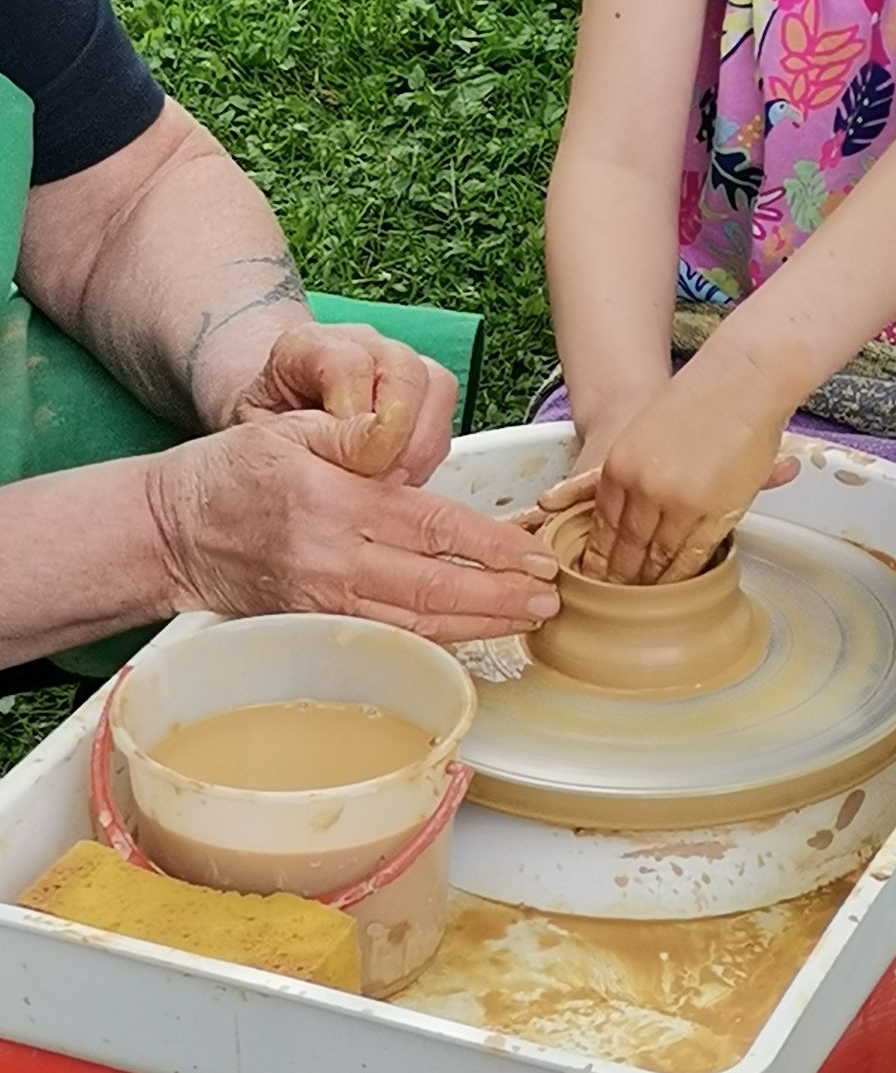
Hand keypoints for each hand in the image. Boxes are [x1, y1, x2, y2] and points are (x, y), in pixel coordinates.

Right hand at [146, 403, 559, 642]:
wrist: (170, 530)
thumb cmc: (235, 472)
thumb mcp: (290, 428)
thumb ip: (356, 437)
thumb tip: (408, 439)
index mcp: (339, 500)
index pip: (434, 527)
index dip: (491, 547)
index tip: (534, 558)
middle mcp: (335, 557)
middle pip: (435, 588)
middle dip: (500, 598)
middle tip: (549, 601)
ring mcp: (324, 600)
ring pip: (417, 624)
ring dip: (479, 626)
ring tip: (525, 623)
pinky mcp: (315, 625)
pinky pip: (387, 640)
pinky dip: (434, 644)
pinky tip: (469, 638)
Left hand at [232, 323, 458, 485]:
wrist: (274, 434)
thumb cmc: (265, 438)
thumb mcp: (262, 440)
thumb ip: (303, 440)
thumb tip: (360, 456)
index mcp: (306, 346)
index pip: (348, 365)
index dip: (354, 419)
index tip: (348, 459)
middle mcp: (359, 344)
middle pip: (405, 369)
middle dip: (397, 435)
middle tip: (374, 475)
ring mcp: (397, 364)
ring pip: (437, 387)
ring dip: (419, 445)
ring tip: (389, 479)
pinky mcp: (424, 392)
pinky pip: (447, 415)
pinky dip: (427, 453)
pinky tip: (400, 476)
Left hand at [584, 344, 796, 584]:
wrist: (740, 381)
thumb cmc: (697, 400)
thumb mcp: (642, 433)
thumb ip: (626, 471)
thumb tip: (606, 509)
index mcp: (618, 468)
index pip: (602, 526)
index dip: (598, 556)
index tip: (593, 575)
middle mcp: (642, 489)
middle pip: (625, 548)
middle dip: (617, 578)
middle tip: (611, 600)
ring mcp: (677, 504)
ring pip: (656, 558)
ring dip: (648, 583)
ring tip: (640, 603)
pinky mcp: (712, 513)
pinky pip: (691, 555)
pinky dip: (681, 574)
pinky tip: (675, 587)